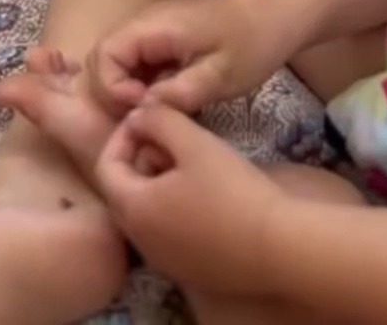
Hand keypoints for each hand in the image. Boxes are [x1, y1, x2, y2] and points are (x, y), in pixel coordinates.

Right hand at [90, 0, 292, 118]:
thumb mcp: (222, 75)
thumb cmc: (253, 41)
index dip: (112, 88)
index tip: (142, 108)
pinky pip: (138, 62)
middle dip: (113, 92)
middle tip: (145, 115)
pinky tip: (166, 101)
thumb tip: (142, 110)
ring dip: (127, 89)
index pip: (104, 54)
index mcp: (153, 26)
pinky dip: (141, 84)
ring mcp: (154, 30)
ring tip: (156, 111)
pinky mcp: (166, 39)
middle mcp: (145, 23)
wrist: (279, 12)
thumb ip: (180, 93)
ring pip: (119, 61)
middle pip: (103, 57)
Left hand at [96, 101, 285, 297]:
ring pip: (147, 212)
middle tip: (173, 141)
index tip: (151, 120)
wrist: (279, 246)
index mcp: (133, 209)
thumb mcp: (193, 141)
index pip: (107, 166)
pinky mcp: (189, 271)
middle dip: (141, 158)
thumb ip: (157, 119)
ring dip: (158, 183)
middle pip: (124, 191)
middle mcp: (142, 241)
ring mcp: (165, 261)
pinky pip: (167, 233)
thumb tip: (138, 116)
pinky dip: (174, 209)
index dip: (124, 136)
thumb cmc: (232, 190)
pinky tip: (206, 195)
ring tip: (192, 164)